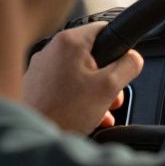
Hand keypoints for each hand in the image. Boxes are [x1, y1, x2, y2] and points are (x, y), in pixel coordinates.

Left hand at [22, 22, 143, 132]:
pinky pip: (65, 86)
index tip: (123, 65)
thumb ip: (129, 66)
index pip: (106, 28)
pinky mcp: (36, 86)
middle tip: (112, 96)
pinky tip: (85, 116)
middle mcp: (51, 50)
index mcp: (69, 42)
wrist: (30, 137)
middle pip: (94, 55)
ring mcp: (41, 68)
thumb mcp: (109, 86)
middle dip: (108, 78)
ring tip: (99, 111)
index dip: (120, 47)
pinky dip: (78, 98)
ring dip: (95, 91)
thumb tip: (134, 58)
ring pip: (80, 73)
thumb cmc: (63, 112)